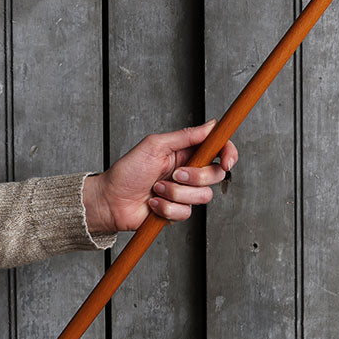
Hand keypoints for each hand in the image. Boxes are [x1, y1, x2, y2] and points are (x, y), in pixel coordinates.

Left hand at [82, 121, 236, 233]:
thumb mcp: (155, 145)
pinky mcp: (178, 212)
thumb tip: (211, 125)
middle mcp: (189, 172)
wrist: (110, 201)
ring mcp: (184, 193)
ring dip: (176, 193)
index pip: (218, 149)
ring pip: (202, 196)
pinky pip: (186, 212)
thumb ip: (185, 136)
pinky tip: (152, 203)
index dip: (228, 154)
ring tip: (156, 189)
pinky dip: (166, 208)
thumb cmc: (127, 171)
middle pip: (215, 174)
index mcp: (186, 152)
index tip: (226, 161)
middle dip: (196, 177)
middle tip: (176, 174)